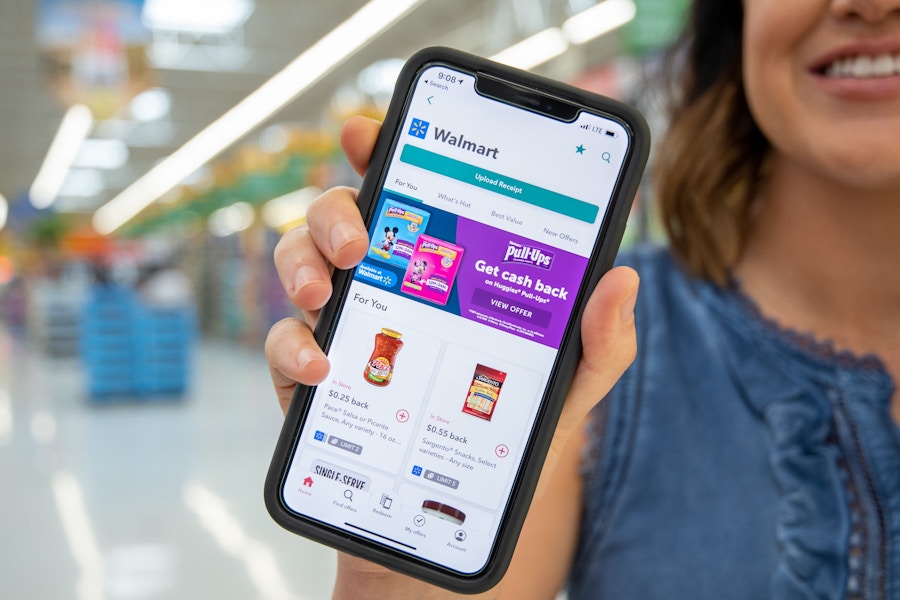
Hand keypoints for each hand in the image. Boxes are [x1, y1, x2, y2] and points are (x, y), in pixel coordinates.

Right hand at [265, 116, 637, 598]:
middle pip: (340, 217)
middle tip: (359, 239)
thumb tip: (623, 280)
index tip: (368, 132)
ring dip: (302, 262)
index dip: (382, 153)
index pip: (408, 196)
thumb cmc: (502, 445)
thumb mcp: (560, 393)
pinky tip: (320, 365)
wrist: (446, 523)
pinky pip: (282, 345)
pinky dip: (292, 347)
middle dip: (337, 209)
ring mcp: (343, 328)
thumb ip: (596, 344)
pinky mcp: (310, 377)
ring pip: (298, 262)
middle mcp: (385, 286)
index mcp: (439, 273)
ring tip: (326, 290)